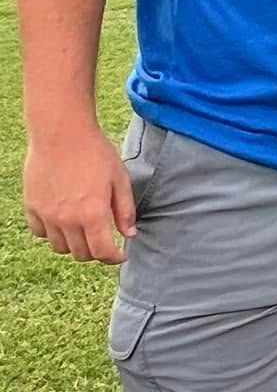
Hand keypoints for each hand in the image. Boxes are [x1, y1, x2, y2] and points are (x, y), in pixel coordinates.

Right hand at [24, 124, 137, 264]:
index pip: (102, 253)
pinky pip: (40, 233)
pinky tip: (62, 221)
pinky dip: (52, 233)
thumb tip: (129, 235)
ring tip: (83, 230)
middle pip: (81, 254)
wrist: (62, 132)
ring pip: (60, 247)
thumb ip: (125, 210)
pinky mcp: (32, 206)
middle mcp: (68, 219)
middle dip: (95, 252)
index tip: (120, 255)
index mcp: (93, 214)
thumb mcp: (120, 178)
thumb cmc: (95, 151)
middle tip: (103, 241)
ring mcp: (47, 215)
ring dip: (74, 244)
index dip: (113, 258)